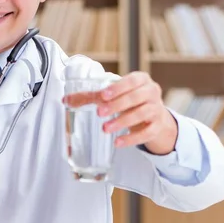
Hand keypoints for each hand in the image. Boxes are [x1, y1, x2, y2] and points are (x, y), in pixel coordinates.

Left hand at [63, 72, 177, 153]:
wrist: (155, 117)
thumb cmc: (131, 101)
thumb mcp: (115, 95)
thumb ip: (91, 97)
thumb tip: (66, 100)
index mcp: (141, 80)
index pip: (132, 80)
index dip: (118, 88)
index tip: (103, 95)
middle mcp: (152, 92)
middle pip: (137, 97)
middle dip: (117, 105)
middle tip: (100, 113)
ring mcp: (157, 110)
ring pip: (142, 114)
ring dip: (123, 121)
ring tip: (105, 129)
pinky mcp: (158, 127)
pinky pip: (147, 133)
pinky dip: (132, 138)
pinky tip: (118, 142)